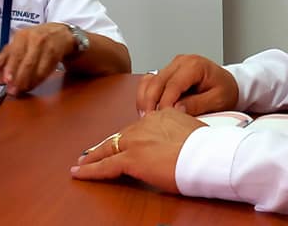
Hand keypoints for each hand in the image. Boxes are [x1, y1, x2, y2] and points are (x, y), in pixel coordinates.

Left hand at [0, 22, 72, 94]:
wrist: (61, 33)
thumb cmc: (34, 42)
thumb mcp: (15, 48)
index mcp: (20, 37)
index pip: (14, 54)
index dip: (10, 68)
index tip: (6, 81)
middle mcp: (34, 38)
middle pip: (27, 61)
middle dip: (20, 78)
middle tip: (14, 91)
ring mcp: (47, 44)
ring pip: (38, 66)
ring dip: (30, 81)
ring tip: (23, 90)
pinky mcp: (58, 51)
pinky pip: (48, 68)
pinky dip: (40, 78)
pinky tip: (34, 85)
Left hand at [70, 108, 206, 192]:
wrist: (207, 154)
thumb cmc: (208, 147)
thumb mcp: (194, 130)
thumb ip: (181, 130)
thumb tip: (182, 137)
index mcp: (162, 115)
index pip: (139, 127)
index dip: (128, 137)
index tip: (123, 141)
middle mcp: (145, 124)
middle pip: (120, 136)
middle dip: (107, 145)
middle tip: (93, 152)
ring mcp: (137, 141)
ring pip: (109, 149)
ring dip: (94, 157)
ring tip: (82, 164)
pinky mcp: (131, 159)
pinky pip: (105, 166)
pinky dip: (90, 171)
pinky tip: (79, 173)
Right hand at [136, 54, 238, 115]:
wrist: (229, 84)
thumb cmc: (226, 90)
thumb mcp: (218, 100)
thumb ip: (197, 104)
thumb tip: (176, 110)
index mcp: (194, 65)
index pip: (173, 84)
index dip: (164, 103)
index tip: (161, 119)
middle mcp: (181, 62)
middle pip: (156, 81)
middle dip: (150, 103)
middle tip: (148, 122)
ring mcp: (172, 66)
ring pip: (149, 81)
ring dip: (144, 99)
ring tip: (145, 118)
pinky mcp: (167, 73)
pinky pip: (150, 82)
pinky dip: (145, 95)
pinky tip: (148, 109)